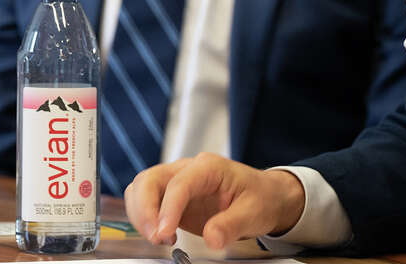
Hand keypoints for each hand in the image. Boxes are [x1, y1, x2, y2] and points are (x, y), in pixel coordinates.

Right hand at [125, 153, 304, 248]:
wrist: (264, 197)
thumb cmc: (260, 198)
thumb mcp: (253, 212)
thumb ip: (232, 224)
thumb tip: (211, 239)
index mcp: (208, 167)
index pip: (179, 183)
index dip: (168, 209)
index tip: (165, 233)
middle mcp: (187, 170)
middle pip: (150, 179)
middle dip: (145, 209)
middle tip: (156, 237)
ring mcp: (177, 183)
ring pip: (142, 188)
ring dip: (141, 214)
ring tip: (158, 239)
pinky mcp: (172, 199)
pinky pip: (146, 202)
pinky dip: (144, 218)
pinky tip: (159, 235)